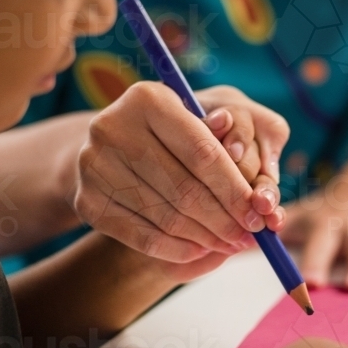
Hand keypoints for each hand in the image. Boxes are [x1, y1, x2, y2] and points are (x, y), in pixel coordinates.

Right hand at [75, 82, 288, 262]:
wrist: (107, 149)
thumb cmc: (167, 135)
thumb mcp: (195, 123)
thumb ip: (228, 148)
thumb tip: (261, 189)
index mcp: (147, 98)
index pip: (203, 153)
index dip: (235, 189)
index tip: (259, 215)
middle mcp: (113, 126)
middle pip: (185, 189)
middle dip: (224, 219)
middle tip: (249, 238)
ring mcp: (93, 165)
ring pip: (166, 216)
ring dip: (206, 238)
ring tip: (229, 244)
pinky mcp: (86, 201)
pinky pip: (142, 237)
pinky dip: (178, 249)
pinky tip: (200, 250)